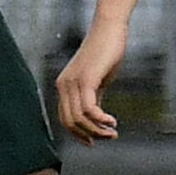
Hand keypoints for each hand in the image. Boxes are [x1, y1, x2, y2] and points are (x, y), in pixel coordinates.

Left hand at [58, 22, 130, 141]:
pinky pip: (88, 108)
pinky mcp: (86, 79)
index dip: (77, 134)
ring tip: (112, 132)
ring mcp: (73, 82)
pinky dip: (100, 119)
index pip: (64, 118)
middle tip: (109, 138)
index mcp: (63, 86)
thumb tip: (94, 116)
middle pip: (69, 122)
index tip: (93, 142)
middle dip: (89, 135)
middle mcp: (63, 85)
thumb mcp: (96, 80)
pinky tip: (112, 121)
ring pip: (79, 117)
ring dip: (97, 130)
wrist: (108, 32)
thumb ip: (92, 97)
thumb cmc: (104, 54)